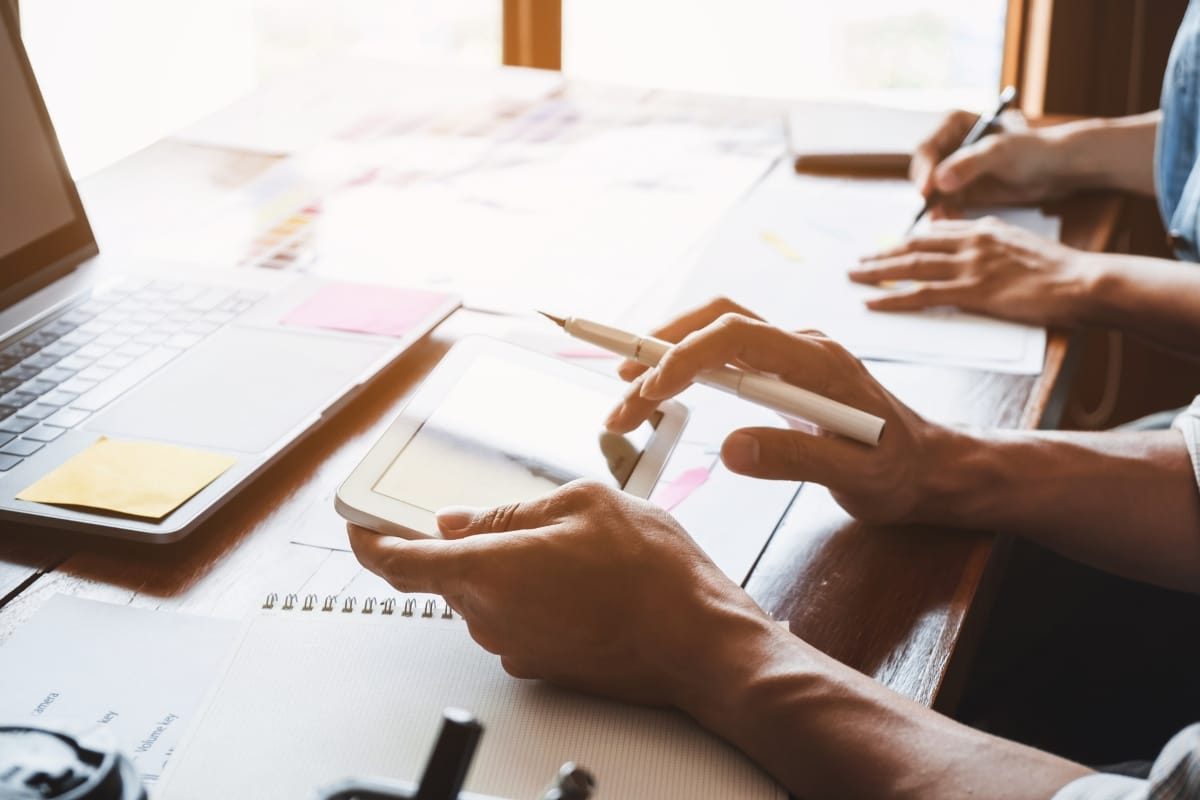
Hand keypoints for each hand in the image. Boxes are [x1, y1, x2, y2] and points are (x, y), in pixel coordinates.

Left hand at [348, 481, 780, 710]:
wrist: (698, 641)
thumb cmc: (653, 575)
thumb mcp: (584, 504)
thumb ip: (512, 510)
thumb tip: (462, 522)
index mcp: (489, 569)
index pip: (396, 562)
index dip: (368, 540)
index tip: (358, 524)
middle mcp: (491, 616)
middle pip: (447, 573)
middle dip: (469, 542)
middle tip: (515, 517)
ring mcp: (514, 645)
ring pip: (484, 594)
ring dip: (507, 567)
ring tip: (569, 547)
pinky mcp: (539, 664)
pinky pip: (513, 618)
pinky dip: (529, 593)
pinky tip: (580, 578)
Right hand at [605, 300, 953, 525]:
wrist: (929, 469)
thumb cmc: (900, 473)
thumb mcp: (856, 476)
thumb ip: (795, 459)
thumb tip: (730, 450)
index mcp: (817, 361)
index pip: (735, 336)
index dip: (684, 358)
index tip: (647, 392)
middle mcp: (801, 346)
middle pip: (716, 323)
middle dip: (660, 351)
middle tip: (618, 397)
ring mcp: (791, 356)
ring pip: (716, 331)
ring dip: (667, 352)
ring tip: (626, 388)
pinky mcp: (784, 373)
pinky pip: (726, 352)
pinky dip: (687, 363)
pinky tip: (663, 387)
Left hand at [851, 217, 1096, 325]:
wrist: (1082, 282)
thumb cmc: (1060, 271)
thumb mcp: (1022, 245)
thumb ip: (994, 245)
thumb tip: (975, 252)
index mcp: (985, 229)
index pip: (935, 233)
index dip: (906, 241)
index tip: (887, 247)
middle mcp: (971, 242)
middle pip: (914, 246)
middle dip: (881, 254)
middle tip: (857, 261)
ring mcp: (969, 266)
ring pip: (910, 266)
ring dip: (877, 272)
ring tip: (853, 276)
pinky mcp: (971, 292)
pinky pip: (921, 295)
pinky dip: (893, 298)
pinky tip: (873, 301)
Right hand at [913, 110, 1066, 213]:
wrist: (1055, 169)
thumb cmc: (1033, 150)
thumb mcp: (1001, 153)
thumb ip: (969, 164)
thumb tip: (938, 182)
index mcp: (953, 124)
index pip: (926, 149)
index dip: (923, 171)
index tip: (926, 193)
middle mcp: (948, 145)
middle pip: (924, 172)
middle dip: (927, 193)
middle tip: (932, 213)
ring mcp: (953, 169)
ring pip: (932, 191)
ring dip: (935, 207)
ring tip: (943, 221)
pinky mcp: (960, 189)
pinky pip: (944, 204)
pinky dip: (947, 214)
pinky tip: (956, 221)